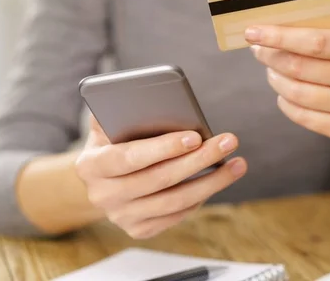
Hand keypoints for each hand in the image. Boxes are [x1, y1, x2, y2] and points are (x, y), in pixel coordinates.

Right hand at [75, 117, 246, 238]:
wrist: (102, 175)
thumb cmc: (113, 139)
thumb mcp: (109, 121)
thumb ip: (125, 109)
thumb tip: (161, 98)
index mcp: (92, 164)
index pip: (130, 157)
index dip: (163, 148)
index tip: (195, 136)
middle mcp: (103, 195)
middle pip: (159, 180)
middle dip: (199, 159)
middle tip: (228, 142)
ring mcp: (121, 216)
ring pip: (174, 202)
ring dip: (211, 182)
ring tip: (237, 163)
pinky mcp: (139, 229)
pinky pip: (176, 215)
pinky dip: (200, 197)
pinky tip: (219, 179)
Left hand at [245, 25, 329, 141]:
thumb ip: (311, 34)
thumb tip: (264, 32)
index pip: (315, 41)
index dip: (279, 36)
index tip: (252, 32)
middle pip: (301, 67)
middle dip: (271, 57)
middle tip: (258, 51)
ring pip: (297, 92)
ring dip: (275, 79)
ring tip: (271, 72)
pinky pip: (301, 115)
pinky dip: (285, 102)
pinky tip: (284, 93)